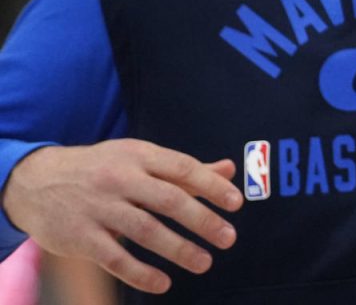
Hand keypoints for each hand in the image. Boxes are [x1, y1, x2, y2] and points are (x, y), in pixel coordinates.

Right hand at [3, 142, 241, 294]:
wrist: (37, 181)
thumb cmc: (102, 169)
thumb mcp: (139, 158)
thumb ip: (184, 169)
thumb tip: (230, 171)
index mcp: (139, 155)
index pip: (183, 168)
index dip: (211, 186)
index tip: (236, 203)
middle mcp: (120, 179)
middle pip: (168, 200)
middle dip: (202, 220)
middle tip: (228, 238)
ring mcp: (99, 208)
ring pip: (145, 231)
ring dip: (178, 249)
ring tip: (204, 262)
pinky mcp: (81, 237)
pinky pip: (115, 259)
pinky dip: (141, 273)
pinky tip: (164, 283)